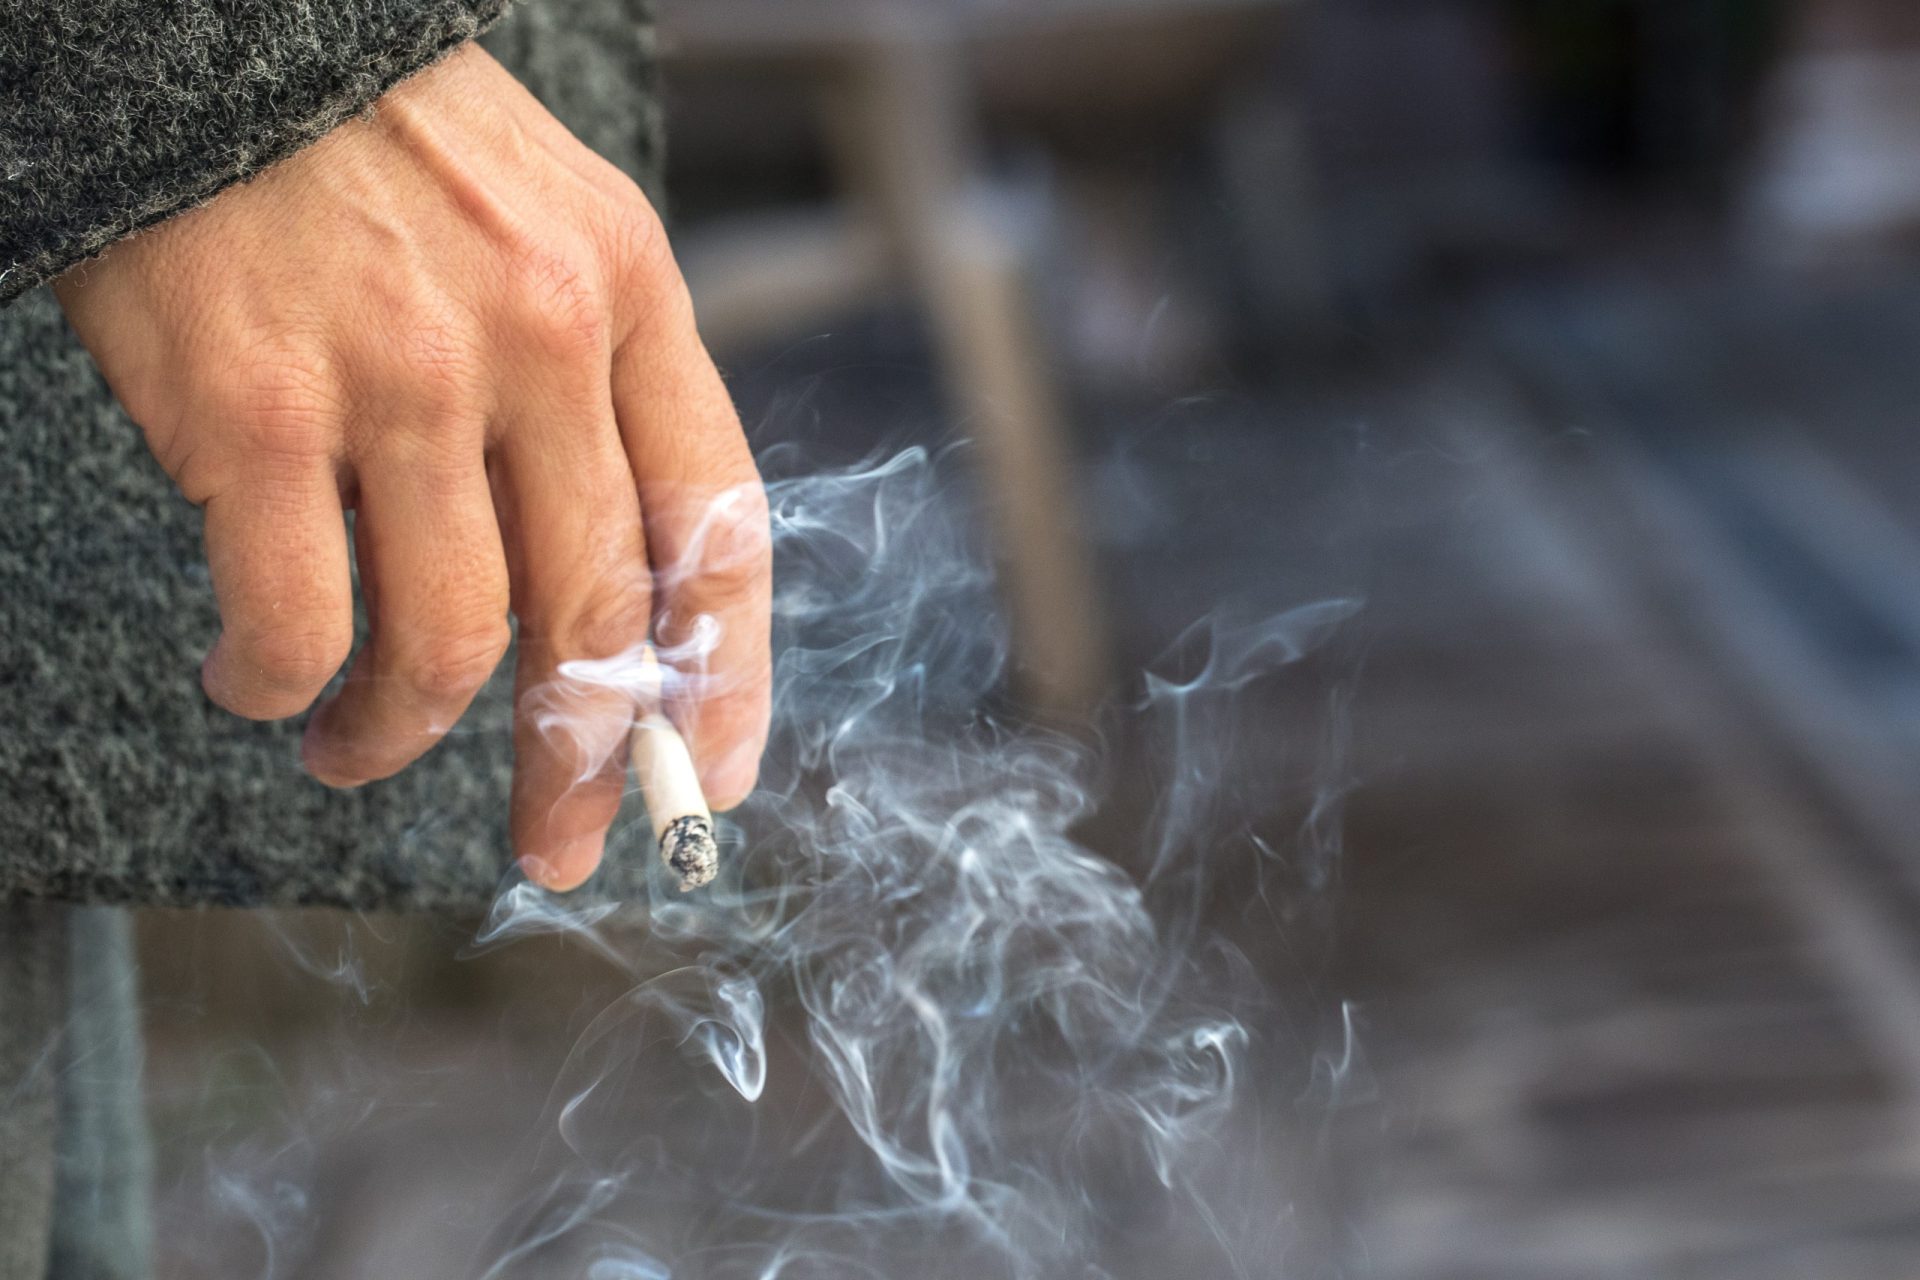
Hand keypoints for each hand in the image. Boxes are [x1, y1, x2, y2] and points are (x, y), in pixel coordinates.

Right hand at [53, 45, 770, 890]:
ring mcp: (403, 376)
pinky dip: (279, 687)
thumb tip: (615, 581)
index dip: (727, 672)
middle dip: (581, 760)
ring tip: (354, 752)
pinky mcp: (259, 409)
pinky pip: (298, 619)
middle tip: (557, 839)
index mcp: (628, 293)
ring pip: (450, 641)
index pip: (715, 521)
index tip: (713, 773)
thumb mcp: (545, 222)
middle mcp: (538, 339)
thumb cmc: (379, 146)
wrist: (210, 36)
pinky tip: (256, 683)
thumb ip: (597, 381)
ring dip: (402, 737)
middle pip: (594, 615)